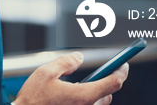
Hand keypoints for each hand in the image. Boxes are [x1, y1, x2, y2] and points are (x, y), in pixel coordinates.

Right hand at [12, 52, 128, 104]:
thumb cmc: (33, 100)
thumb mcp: (46, 73)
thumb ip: (65, 63)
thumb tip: (79, 57)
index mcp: (83, 96)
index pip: (113, 83)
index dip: (120, 71)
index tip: (123, 64)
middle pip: (107, 95)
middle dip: (104, 83)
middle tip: (96, 73)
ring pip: (97, 104)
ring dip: (93, 94)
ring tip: (74, 87)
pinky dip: (84, 101)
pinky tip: (67, 98)